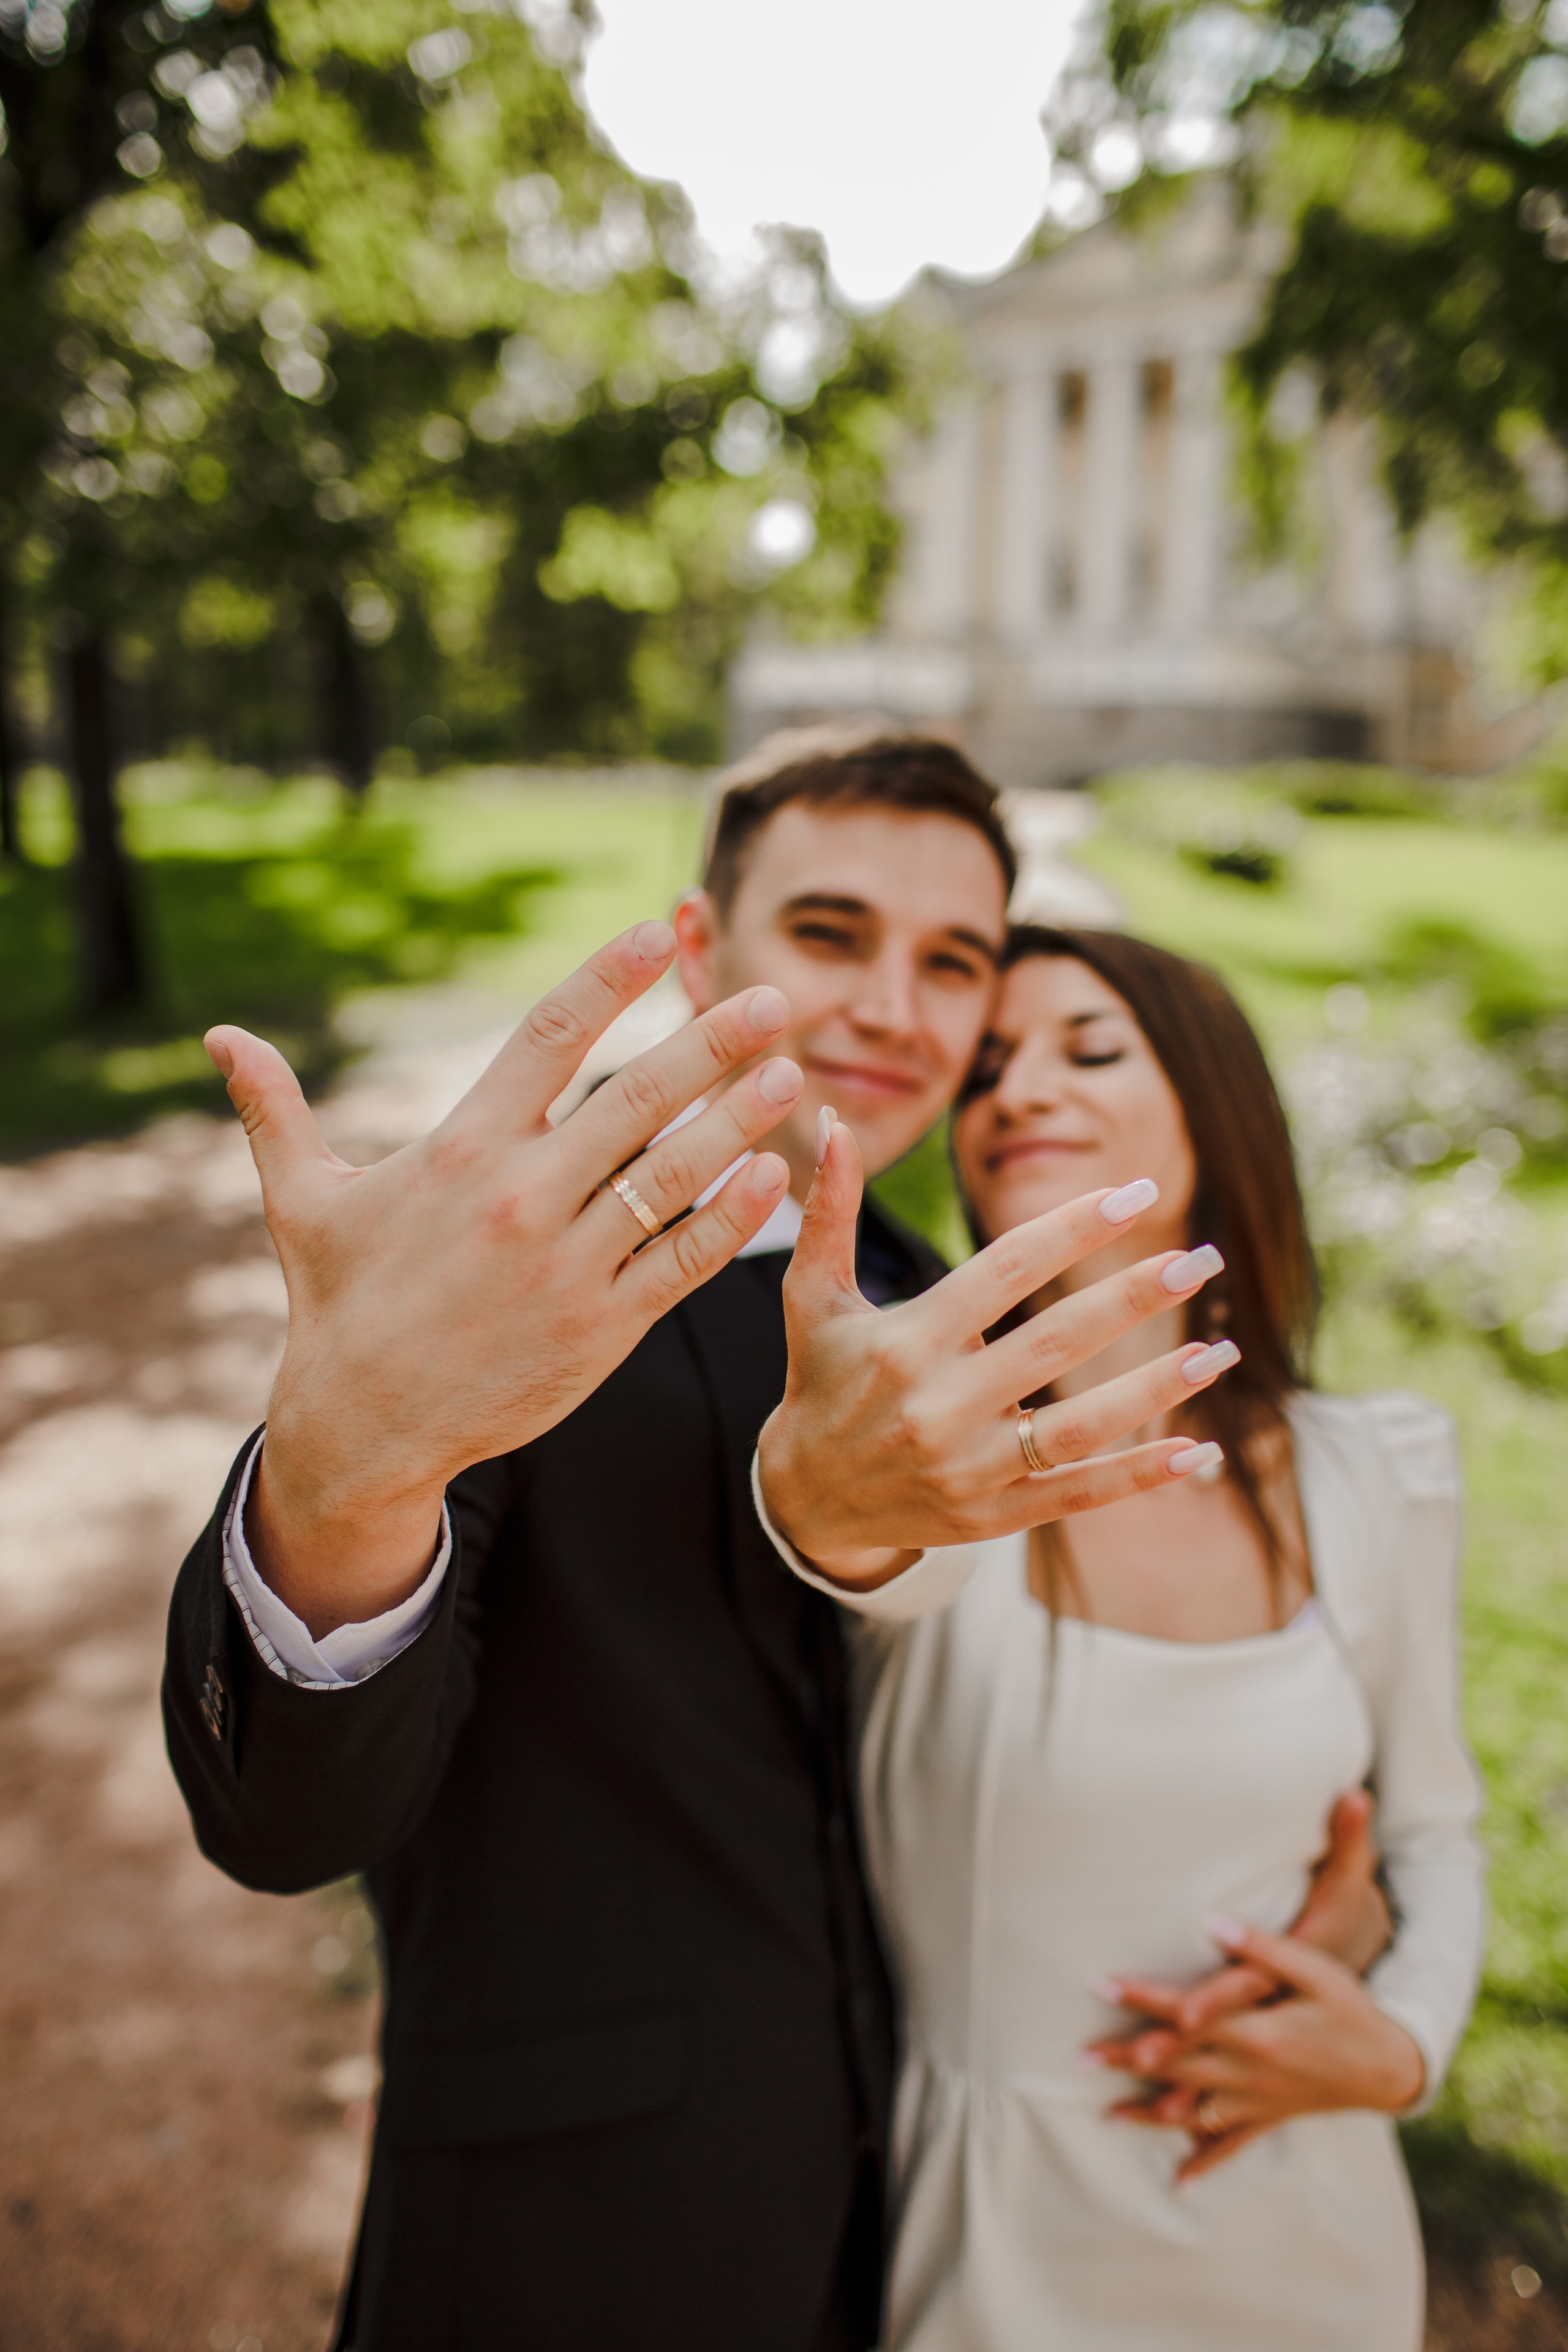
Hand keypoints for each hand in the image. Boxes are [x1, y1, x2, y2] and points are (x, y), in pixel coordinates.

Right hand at [208, 922, 802, 1634]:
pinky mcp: (600, 1328)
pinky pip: (683, 1259)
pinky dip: (732, 1215)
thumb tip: (220, 1039)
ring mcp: (567, 1264)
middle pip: (637, 1099)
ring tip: (791, 1071)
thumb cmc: (338, 1302)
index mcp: (461, 1148)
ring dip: (741, 1118)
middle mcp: (521, 1196)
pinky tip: (774, 1171)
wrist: (363, 1426)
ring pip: (675, 1176)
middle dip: (713, 1041)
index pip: (548, 1037)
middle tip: (772, 995)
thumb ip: (277, 1111)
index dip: (609, 979)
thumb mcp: (303, 1201)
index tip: (660, 932)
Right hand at [756, 1116, 1233, 1582]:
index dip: (1075, 1229)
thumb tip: (834, 1121)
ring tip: (1219, 1350)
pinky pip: (1077, 1494)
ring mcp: (968, 1467)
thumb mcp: (812, 1297)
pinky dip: (1139, 1474)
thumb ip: (830, 1212)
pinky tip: (1198, 1450)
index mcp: (906, 1342)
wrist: (803, 1501)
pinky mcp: (989, 1517)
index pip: (1006, 1270)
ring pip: (1080, 1425)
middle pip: (1057, 1340)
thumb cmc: (820, 1381)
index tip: (1136, 1194)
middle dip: (1135, 1297)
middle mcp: (938, 1405)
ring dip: (1156, 1388)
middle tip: (1200, 1259)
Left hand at [1099, 1921, 1423, 2184]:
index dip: (1142, 1996)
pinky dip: (1205, 2161)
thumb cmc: (1348, 2007)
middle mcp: (1249, 2070)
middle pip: (1175, 2063)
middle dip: (1126, 2059)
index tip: (1099, 1984)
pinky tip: (1178, 2180)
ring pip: (1192, 2110)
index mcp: (1256, 2029)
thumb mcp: (1313, 1970)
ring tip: (1106, 2116)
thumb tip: (1211, 1920)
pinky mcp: (1268, 2118)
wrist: (1389, 2066)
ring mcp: (1256, 2101)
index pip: (1185, 2011)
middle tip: (1079, 2055)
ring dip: (1148, 2113)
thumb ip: (1261, 1948)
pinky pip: (1231, 2145)